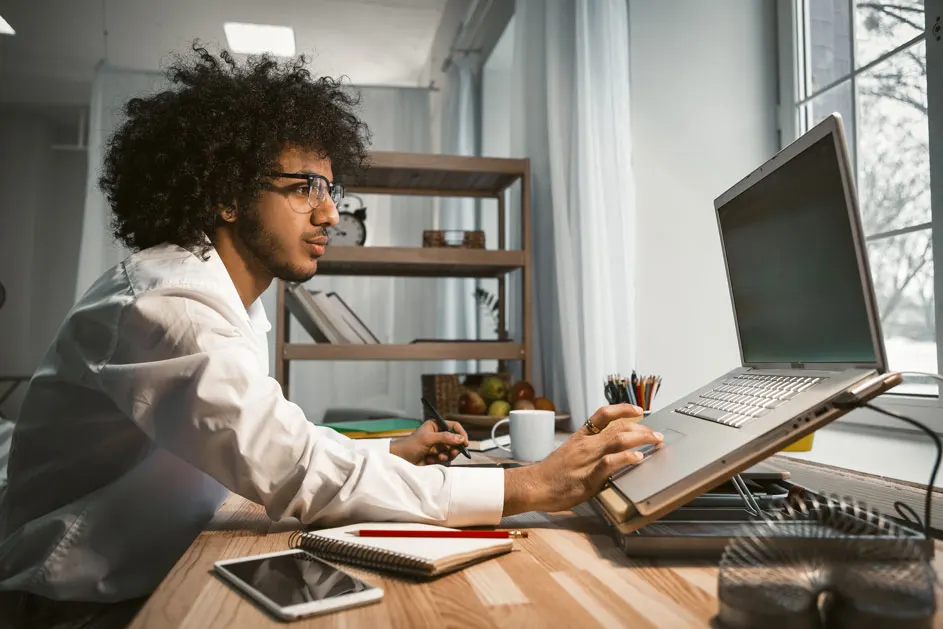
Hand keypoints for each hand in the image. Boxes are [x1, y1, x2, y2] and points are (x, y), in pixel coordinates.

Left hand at [389, 420, 468, 465]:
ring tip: (438, 457)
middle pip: (456, 440)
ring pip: (452, 451)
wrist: (401, 459)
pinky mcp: (437, 456)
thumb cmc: (411, 444)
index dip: (461, 433)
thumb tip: (460, 439)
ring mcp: (438, 446)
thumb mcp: (428, 438)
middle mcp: (439, 435)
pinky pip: (446, 459)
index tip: (465, 442)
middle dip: (454, 447)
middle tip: (452, 452)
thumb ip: (445, 437)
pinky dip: (439, 460)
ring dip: (446, 455)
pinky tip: (429, 459)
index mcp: (437, 426)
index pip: (454, 426)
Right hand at [502, 404, 662, 514]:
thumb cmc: (551, 474)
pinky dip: (625, 458)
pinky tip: (637, 457)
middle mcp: (586, 444)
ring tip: (654, 440)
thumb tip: (608, 452)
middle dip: (641, 428)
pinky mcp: (588, 477)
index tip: (638, 410)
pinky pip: (609, 463)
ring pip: (617, 440)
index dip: (623, 409)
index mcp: (581, 437)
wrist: (534, 486)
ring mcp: (587, 459)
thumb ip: (588, 451)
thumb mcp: (570, 454)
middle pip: (618, 427)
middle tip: (656, 434)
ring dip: (640, 439)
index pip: (603, 414)